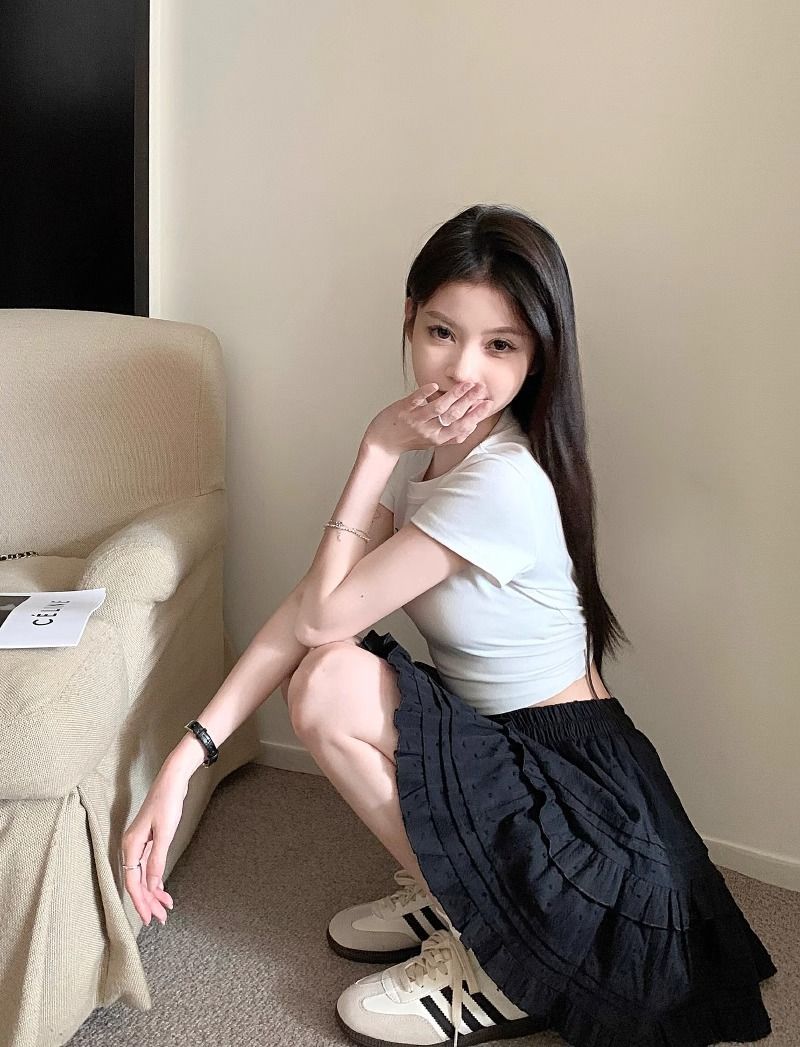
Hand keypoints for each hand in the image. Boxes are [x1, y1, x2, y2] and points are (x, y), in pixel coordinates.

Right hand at [121, 763, 187, 925]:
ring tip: (165, 908)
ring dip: (153, 893)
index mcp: (131, 845)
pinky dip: (156, 879)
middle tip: (161, 918)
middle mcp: (131, 847)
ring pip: (143, 876)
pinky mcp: (149, 841)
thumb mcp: (165, 832)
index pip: (133, 882)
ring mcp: (140, 844)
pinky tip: (163, 890)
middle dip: (148, 901)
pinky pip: (149, 867)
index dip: (140, 901)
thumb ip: (157, 859)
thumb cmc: (167, 801)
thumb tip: (152, 884)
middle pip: (137, 882)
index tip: (148, 918)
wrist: (172, 779)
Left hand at [365, 380, 493, 454]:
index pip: (462, 427)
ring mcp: (416, 420)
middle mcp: (429, 431)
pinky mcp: (403, 411)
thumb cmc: (409, 439)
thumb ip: (450, 434)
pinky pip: (416, 401)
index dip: (476, 416)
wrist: (382, 443)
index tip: (488, 403)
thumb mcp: (433, 441)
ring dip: (454, 395)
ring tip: (466, 383)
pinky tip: (435, 386)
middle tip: (481, 388)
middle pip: (454, 416)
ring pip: (439, 408)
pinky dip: (425, 393)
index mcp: (439, 438)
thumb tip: (471, 426)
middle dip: (470, 401)